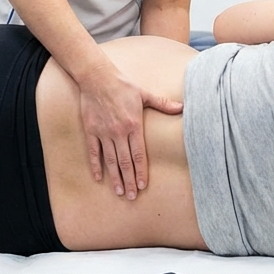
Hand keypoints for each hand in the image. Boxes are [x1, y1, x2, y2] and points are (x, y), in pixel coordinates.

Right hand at [77, 65, 182, 199]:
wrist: (97, 77)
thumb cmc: (123, 85)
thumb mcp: (145, 94)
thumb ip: (162, 104)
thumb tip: (181, 108)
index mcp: (133, 126)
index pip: (139, 154)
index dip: (141, 171)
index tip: (142, 185)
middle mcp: (118, 132)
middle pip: (125, 162)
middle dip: (128, 180)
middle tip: (131, 196)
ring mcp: (103, 133)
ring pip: (110, 161)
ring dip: (114, 177)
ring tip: (118, 191)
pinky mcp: (91, 131)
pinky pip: (93, 152)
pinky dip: (95, 166)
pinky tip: (98, 178)